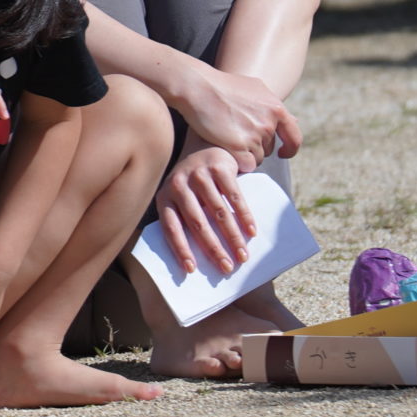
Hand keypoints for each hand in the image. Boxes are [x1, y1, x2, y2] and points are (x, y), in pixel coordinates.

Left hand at [156, 145, 257, 277]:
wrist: (204, 146)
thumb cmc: (192, 184)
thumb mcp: (180, 198)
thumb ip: (183, 220)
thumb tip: (197, 259)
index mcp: (165, 197)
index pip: (171, 228)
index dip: (181, 249)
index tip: (192, 270)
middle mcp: (179, 185)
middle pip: (197, 223)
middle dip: (213, 249)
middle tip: (226, 268)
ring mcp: (200, 175)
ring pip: (218, 212)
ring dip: (232, 237)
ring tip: (242, 256)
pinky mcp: (219, 167)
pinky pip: (234, 196)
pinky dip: (244, 216)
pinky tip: (251, 231)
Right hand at [169, 62, 299, 171]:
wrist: (199, 87)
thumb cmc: (223, 85)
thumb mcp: (255, 88)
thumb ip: (273, 105)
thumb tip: (293, 120)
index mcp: (276, 108)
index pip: (294, 137)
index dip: (290, 148)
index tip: (282, 153)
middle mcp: (268, 124)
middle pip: (269, 148)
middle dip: (256, 146)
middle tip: (236, 134)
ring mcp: (254, 136)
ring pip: (257, 158)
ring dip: (245, 154)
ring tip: (228, 139)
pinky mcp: (238, 147)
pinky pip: (247, 166)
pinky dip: (239, 163)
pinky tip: (228, 152)